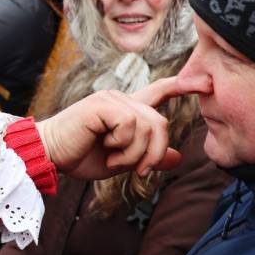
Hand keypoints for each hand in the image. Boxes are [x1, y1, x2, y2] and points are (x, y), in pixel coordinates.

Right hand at [35, 77, 190, 179]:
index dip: (181, 86)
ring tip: (114, 159)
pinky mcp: (101, 105)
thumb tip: (178, 157)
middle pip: (159, 122)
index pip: (158, 92)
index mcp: (126, 109)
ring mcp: (111, 99)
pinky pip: (130, 125)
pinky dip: (122, 145)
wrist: (49, 155)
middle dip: (154, 152)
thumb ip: (148, 156)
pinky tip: (105, 148)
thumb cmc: (80, 156)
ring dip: (134, 153)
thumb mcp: (121, 161)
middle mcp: (121, 99)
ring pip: (147, 126)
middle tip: (139, 171)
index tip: (205, 83)